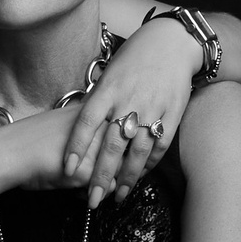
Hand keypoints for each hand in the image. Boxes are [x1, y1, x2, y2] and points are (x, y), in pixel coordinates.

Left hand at [61, 17, 201, 207]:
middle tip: (92, 199)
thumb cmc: (135, 58)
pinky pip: (159, 145)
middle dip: (101, 176)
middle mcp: (129, 100)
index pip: (87, 122)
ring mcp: (152, 108)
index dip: (76, 147)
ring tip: (117, 196)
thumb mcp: (109, 73)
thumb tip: (81, 130)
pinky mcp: (172, 114)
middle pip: (112, 145)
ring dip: (127, 178)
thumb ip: (97, 101)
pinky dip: (149, 164)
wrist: (173, 42)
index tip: (68, 169)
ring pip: (137, 151)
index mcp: (108, 89)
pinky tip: (139, 176)